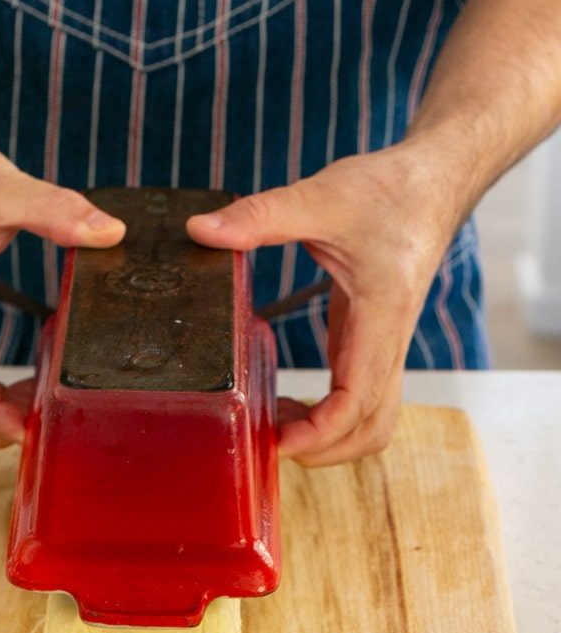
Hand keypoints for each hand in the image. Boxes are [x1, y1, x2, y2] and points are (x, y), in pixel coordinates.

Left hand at [186, 142, 463, 465]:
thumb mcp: (321, 197)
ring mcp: (385, 347)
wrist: (433, 182)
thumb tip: (201, 231)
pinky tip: (289, 405)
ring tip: (275, 427)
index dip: (319, 432)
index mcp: (382, 314)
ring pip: (373, 422)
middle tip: (267, 443)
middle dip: (324, 450)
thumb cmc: (388, 191)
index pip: (358, 399)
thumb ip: (261, 216)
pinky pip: (360, 400)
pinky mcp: (374, 344)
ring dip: (331, 439)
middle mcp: (390, 341)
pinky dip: (330, 418)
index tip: (276, 441)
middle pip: (371, 429)